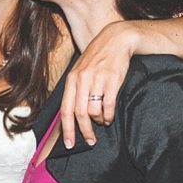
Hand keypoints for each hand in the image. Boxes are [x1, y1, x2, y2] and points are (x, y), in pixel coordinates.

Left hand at [59, 22, 135, 147]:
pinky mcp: (112, 80)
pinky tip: (109, 117)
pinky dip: (108, 115)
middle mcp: (82, 79)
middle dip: (84, 131)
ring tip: (102, 122)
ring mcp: (97, 79)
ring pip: (94, 111)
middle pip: (79, 114)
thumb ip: (76, 90)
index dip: (66, 130)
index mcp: (72, 79)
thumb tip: (71, 115)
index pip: (65, 110)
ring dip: (98, 122)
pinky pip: (109, 105)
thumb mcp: (81, 70)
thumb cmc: (98, 58)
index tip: (69, 144)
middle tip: (90, 141)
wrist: (116, 39)